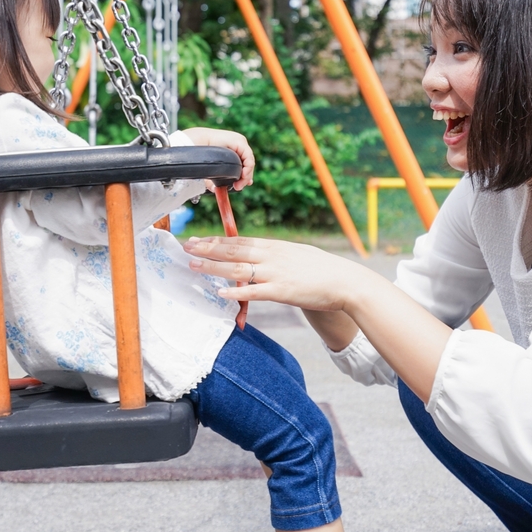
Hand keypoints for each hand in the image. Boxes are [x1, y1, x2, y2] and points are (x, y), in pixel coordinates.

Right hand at [182, 127, 253, 191]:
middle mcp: (239, 145)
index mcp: (235, 149)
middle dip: (245, 178)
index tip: (242, 185)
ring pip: (249, 162)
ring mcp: (241, 142)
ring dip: (246, 175)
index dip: (246, 176)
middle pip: (248, 164)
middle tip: (238, 187)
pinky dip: (248, 168)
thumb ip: (215, 178)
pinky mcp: (241, 142)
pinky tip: (243, 176)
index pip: (245, 164)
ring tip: (239, 184)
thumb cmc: (202, 153)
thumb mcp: (212, 169)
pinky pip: (248, 157)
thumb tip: (214, 190)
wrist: (198, 143)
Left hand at [182, 235, 384, 311]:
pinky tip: (221, 291)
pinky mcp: (282, 292)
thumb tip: (257, 257)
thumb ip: (274, 256)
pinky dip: (237, 291)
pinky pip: (255, 292)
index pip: (239, 240)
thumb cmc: (321, 270)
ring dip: (214, 267)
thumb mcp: (295, 255)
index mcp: (274, 247)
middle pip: (234, 250)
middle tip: (186, 247)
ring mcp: (276, 273)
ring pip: (239, 269)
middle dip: (208, 249)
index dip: (216, 240)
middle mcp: (272, 257)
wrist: (345, 281)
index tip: (198, 239)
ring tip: (194, 266)